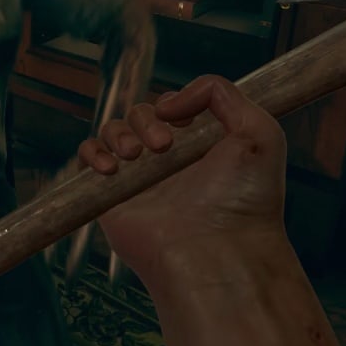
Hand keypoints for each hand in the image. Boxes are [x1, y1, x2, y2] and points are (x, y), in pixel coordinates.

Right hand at [77, 75, 287, 285]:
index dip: (173, 102)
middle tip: (163, 146)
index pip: (172, 106)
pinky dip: (92, 152)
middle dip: (146, 119)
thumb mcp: (259, 131)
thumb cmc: (245, 200)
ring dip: (119, 133)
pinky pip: (86, 160)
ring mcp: (138, 178)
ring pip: (112, 131)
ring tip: (135, 155)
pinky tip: (111, 167)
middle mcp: (168, 161)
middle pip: (139, 114)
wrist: (219, 250)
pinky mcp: (112, 197)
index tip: (180, 116)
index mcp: (199, 145)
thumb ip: (224, 94)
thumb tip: (174, 98)